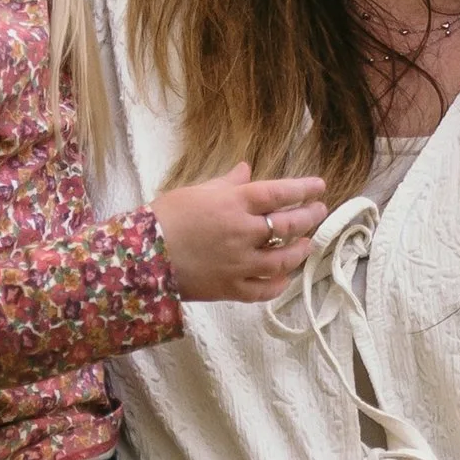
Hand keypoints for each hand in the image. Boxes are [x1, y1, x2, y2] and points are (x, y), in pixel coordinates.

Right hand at [152, 161, 327, 303]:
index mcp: (234, 203)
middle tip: (319, 211)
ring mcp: (239, 263)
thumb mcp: (196, 191)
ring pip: (284, 259)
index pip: (280, 193)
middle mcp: (243, 232)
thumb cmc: (164, 218)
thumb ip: (227, 183)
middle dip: (310, 216)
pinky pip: (264, 289)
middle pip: (289, 225)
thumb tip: (247, 169)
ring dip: (301, 250)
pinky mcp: (231, 288)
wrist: (139, 258)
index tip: (319, 187)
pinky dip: (279, 284)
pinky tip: (285, 276)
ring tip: (307, 243)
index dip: (304, 189)